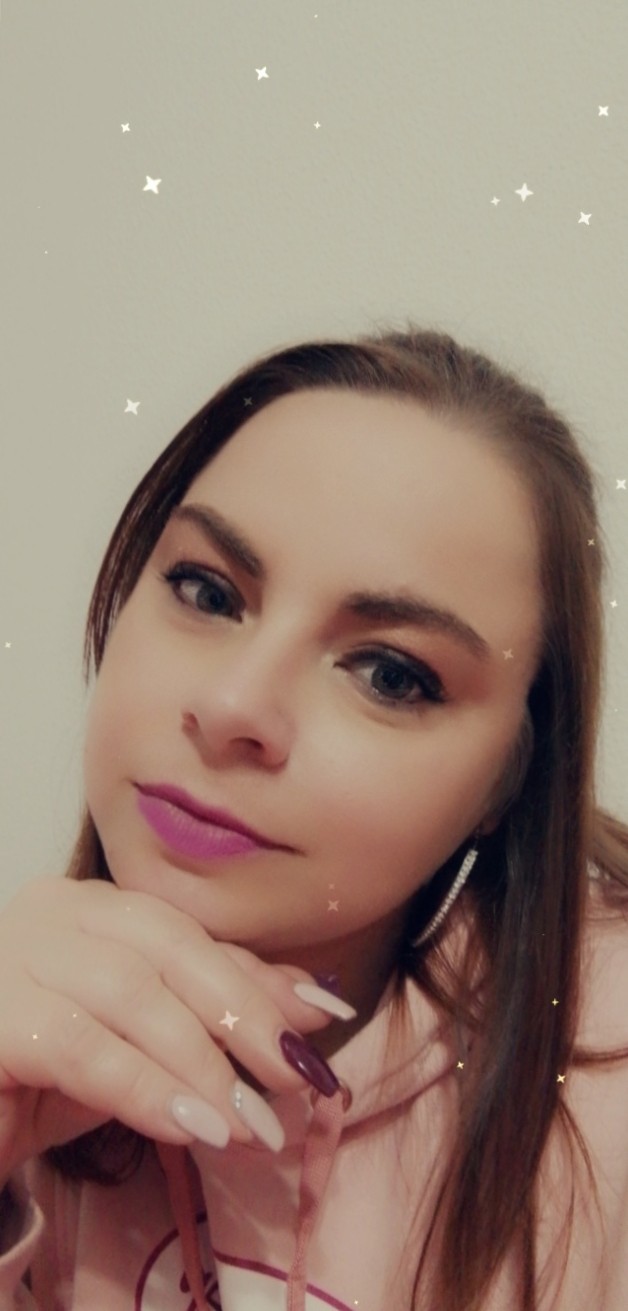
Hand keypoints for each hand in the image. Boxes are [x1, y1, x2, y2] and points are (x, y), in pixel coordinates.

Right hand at [0, 875, 345, 1178]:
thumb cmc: (46, 1080)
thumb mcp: (144, 1043)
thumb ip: (218, 1010)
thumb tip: (315, 1005)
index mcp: (89, 906)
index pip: (186, 933)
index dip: (257, 978)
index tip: (321, 1026)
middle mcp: (49, 911)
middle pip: (164, 948)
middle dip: (239, 1014)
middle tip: (291, 1079)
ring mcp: (13, 955)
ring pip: (129, 994)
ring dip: (200, 1063)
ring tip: (247, 1123)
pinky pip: (83, 1047)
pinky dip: (147, 1088)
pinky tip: (192, 1127)